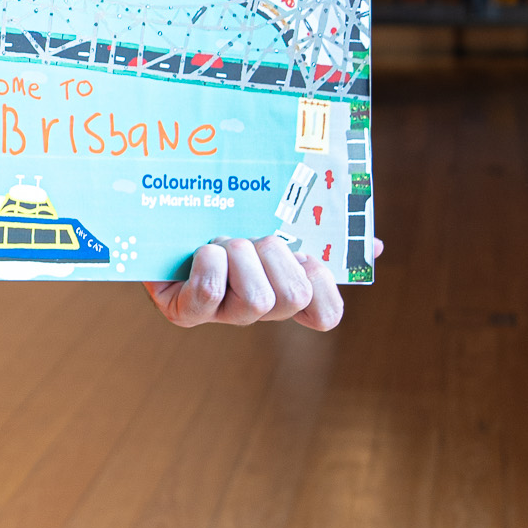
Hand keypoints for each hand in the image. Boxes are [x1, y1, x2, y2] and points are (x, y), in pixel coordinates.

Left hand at [141, 233, 381, 329]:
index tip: (307, 256)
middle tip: (253, 237)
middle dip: (276, 256)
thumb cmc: (217, 214)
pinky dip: (210, 264)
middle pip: (293, 298)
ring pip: (258, 301)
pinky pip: (211, 296)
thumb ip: (319, 228)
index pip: (326, 314)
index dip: (323, 287)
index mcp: (281, 286)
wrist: (153, 215)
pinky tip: (201, 250)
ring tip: (222, 240)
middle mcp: (254, 307)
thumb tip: (375, 245)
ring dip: (242, 257)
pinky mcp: (183, 311)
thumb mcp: (269, 215)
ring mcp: (219, 314)